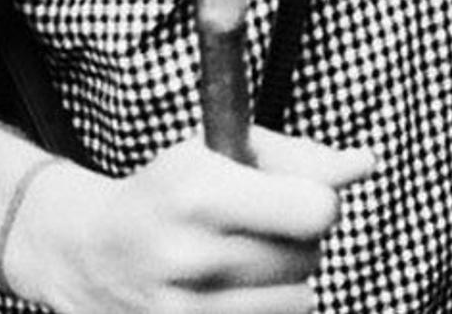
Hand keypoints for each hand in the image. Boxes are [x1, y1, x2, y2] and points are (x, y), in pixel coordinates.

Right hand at [0, 127, 373, 313]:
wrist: (88, 253)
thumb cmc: (166, 193)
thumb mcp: (215, 153)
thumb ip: (294, 158)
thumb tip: (363, 163)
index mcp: (198, 192)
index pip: (316, 209)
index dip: (318, 200)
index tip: (299, 195)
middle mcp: (191, 254)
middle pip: (310, 257)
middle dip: (297, 239)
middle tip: (260, 227)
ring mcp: (186, 308)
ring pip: (298, 299)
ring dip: (283, 280)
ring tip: (243, 261)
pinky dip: (264, 308)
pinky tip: (233, 292)